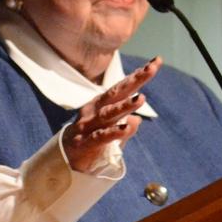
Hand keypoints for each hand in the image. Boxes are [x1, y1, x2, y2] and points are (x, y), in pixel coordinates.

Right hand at [61, 56, 161, 172]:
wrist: (65, 159)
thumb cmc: (92, 141)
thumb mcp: (112, 132)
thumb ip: (126, 126)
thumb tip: (137, 120)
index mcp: (103, 103)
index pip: (123, 87)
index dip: (139, 75)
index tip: (156, 61)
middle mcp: (95, 110)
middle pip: (117, 93)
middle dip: (134, 81)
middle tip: (150, 70)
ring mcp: (88, 125)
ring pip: (109, 113)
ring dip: (125, 105)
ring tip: (141, 98)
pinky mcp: (85, 142)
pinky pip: (101, 136)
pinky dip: (113, 132)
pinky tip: (125, 128)